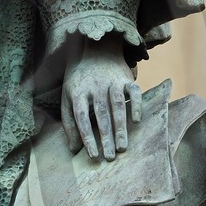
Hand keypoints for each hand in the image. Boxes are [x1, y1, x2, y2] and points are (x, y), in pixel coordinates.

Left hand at [60, 34, 141, 160]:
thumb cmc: (80, 80)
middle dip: (105, 137)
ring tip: (122, 147)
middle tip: (109, 157)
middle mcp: (95, 86)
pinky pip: (134, 91)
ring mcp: (112, 81)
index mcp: (78, 92)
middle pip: (100, 114)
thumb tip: (73, 149)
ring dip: (120, 127)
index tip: (93, 155)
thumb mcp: (68, 97)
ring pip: (117, 105)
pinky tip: (136, 121)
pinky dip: (136, 104)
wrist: (95, 49)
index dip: (87, 137)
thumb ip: (69, 122)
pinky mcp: (126, 77)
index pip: (81, 117)